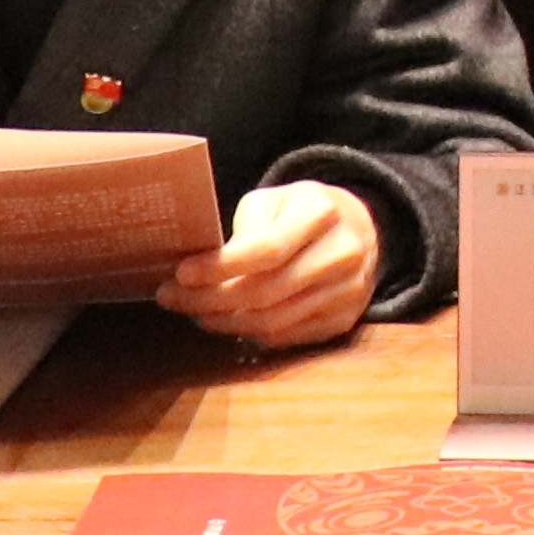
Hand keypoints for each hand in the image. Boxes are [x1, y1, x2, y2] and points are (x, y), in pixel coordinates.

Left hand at [157, 180, 380, 346]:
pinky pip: (284, 336)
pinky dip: (248, 332)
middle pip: (264, 292)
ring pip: (271, 321)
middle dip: (209, 299)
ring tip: (195, 310)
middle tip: (172, 298)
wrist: (361, 230)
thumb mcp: (274, 198)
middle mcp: (342, 254)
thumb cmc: (302, 211)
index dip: (220, 267)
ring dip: (224, 320)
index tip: (182, 274)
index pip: (267, 250)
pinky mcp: (343, 320)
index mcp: (323, 213)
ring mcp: (347, 292)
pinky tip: (227, 319)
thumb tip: (204, 264)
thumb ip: (244, 226)